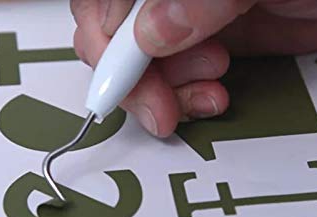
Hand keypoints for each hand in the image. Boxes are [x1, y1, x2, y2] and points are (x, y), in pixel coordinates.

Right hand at [71, 0, 316, 136]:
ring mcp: (184, 19)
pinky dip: (186, 99)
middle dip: (134, 79)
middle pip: (113, 39)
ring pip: (141, 67)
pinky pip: (174, 81)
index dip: (107, 47)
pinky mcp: (205, 46)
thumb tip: (150, 33)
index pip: (105, 6)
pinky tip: (211, 97)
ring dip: (165, 93)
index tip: (120, 83)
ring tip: (208, 92)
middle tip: (160, 106)